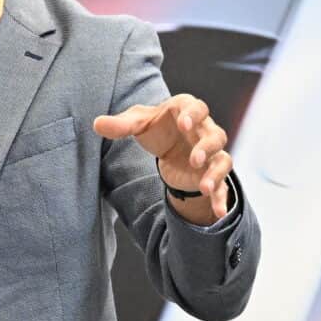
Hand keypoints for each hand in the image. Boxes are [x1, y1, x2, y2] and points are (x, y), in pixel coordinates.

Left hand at [95, 94, 232, 222]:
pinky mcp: (210, 174)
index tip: (183, 123)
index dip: (192, 114)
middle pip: (215, 135)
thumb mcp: (138, 124)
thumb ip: (121, 125)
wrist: (169, 147)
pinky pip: (223, 186)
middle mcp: (204, 131)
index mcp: (187, 111)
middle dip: (207, 147)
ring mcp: (211, 155)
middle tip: (194, 159)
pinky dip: (221, 200)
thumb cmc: (157, 128)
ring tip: (205, 188)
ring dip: (215, 174)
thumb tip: (97, 124)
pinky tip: (218, 214)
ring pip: (222, 160)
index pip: (196, 107)